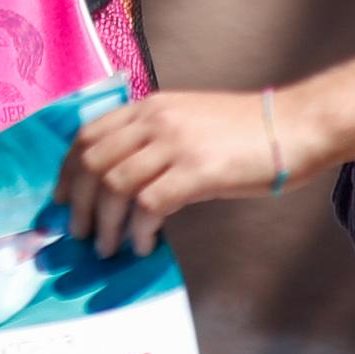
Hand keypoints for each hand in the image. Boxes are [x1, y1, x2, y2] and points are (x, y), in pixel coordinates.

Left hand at [56, 89, 305, 257]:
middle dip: (77, 204)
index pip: (87, 135)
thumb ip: (153, 140)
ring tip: (110, 247)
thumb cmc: (245, 131)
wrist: (294, 126)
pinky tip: (145, 245)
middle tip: (79, 234)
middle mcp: (156, 120)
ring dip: (105, 225)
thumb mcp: (189, 120)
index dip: (66, 171)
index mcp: (150, 106)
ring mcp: (176, 144)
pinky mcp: (196, 170)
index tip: (60, 200)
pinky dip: (139, 231)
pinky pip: (149, 205)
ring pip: (115, 187)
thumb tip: (119, 183)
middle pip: (93, 162)